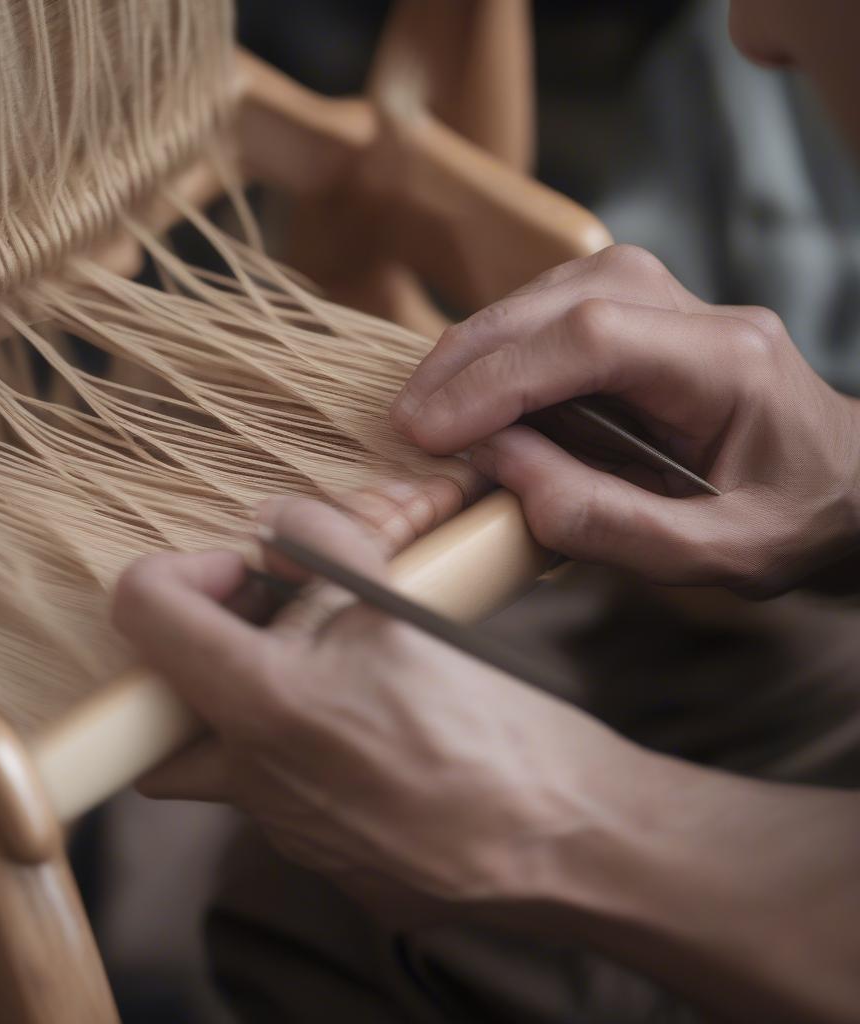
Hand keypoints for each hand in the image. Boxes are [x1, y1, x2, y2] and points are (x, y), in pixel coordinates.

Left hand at [112, 497, 634, 921]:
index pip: (145, 613)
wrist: (567, 840)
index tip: (239, 571)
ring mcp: (287, 831)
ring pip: (225, 756)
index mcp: (262, 702)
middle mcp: (254, 778)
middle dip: (201, 655)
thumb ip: (324, 548)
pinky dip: (305, 753)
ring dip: (255, 703)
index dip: (179, 571)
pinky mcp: (328, 862)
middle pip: (165, 708)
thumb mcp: (404, 607)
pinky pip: (286, 797)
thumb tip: (280, 519)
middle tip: (264, 626)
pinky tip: (376, 734)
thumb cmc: (492, 727)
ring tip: (335, 673)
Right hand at [390, 245, 859, 593]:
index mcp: (728, 365)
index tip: (432, 428)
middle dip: (470, 356)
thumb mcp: (712, 555)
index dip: (499, 378)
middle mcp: (699, 313)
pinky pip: (557, 311)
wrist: (846, 485)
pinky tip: (475, 386)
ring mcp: (672, 302)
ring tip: (431, 405)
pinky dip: (504, 347)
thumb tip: (500, 468)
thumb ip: (604, 520)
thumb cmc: (791, 522)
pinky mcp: (644, 315)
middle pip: (562, 299)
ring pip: (552, 293)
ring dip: (480, 346)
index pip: (592, 340)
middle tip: (410, 418)